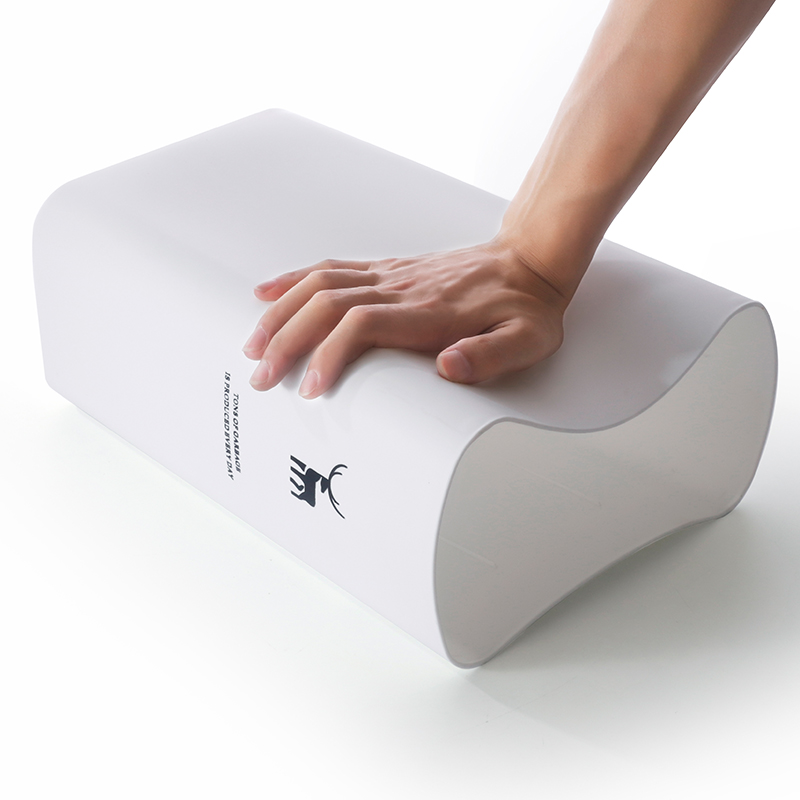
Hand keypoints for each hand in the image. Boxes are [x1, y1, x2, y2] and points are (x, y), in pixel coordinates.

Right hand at [242, 239, 568, 398]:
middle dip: (287, 340)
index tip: (311, 389)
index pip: (362, 326)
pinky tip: (268, 291)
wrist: (527, 262)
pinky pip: (332, 268)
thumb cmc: (525, 309)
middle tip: (262, 376)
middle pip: (327, 305)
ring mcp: (390, 276)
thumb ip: (491, 356)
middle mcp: (400, 289)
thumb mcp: (526, 341)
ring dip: (281, 312)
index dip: (329, 354)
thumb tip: (448, 367)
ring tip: (254, 343)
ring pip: (320, 285)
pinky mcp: (386, 269)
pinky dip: (295, 279)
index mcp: (428, 313)